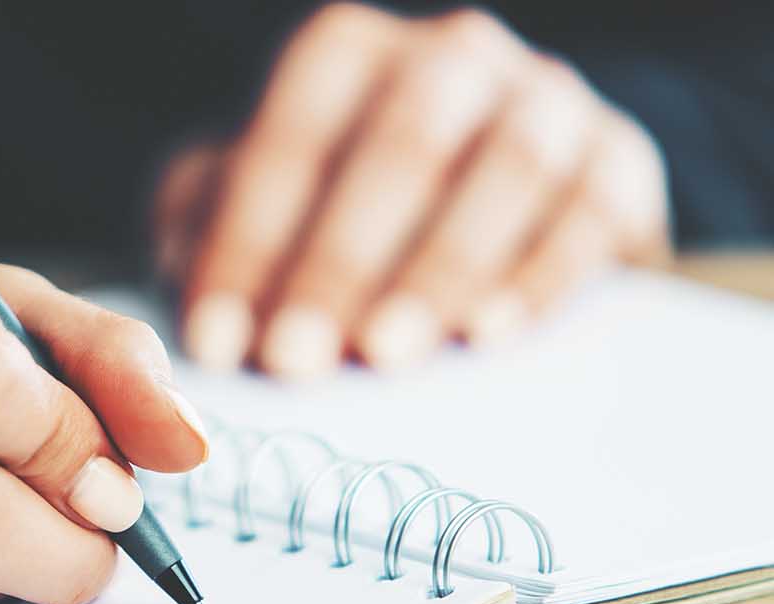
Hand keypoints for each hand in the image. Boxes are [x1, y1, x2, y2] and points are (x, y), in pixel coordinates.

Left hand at [157, 3, 670, 376]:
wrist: (497, 210)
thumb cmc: (342, 213)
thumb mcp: (258, 206)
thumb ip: (206, 231)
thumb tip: (175, 307)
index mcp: (348, 57)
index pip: (292, 133)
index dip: (248, 241)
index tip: (216, 342)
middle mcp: (449, 60)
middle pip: (400, 143)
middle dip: (338, 259)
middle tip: (296, 359)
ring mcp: (543, 102)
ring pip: (504, 166)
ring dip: (440, 266)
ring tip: (387, 356)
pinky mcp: (615, 164)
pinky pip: (589, 209)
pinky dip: (538, 274)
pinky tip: (487, 336)